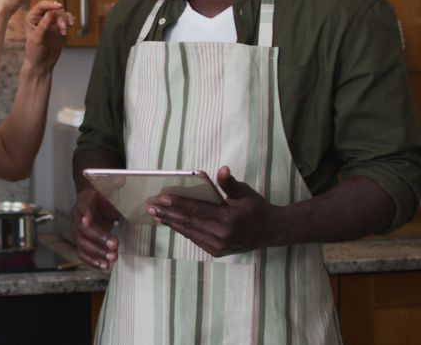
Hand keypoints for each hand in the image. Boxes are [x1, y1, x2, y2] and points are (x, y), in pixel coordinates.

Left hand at [24, 0, 73, 71]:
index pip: (42, 5)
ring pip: (61, 13)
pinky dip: (69, 21)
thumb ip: (43, 25)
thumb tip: (50, 13)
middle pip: (54, 9)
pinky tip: (70, 26)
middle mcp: (40, 17)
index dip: (51, 5)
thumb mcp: (37, 38)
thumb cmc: (34, 52)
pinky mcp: (58, 26)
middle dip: (60, 17)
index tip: (60, 7)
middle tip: (63, 27)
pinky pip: (66, 18)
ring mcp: (50, 22)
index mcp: (31, 17)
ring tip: (64, 31)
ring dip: (65, 20)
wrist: (42, 63)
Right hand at [71, 187, 121, 270]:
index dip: (84, 215)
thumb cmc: (106, 196)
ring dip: (96, 254)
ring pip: (82, 244)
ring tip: (112, 259)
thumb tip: (142, 205)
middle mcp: (77, 216)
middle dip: (99, 240)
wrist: (97, 201)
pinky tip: (104, 266)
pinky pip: (83, 253)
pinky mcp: (82, 241)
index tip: (86, 222)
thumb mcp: (113, 193)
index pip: (82, 208)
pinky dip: (93, 261)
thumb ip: (122, 199)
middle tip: (114, 246)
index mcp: (85, 200)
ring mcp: (77, 230)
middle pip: (83, 231)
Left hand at [147, 166, 285, 256]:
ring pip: (189, 232)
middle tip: (151, 207)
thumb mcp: (246, 192)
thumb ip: (230, 183)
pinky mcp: (216, 251)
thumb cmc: (256, 208)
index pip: (198, 210)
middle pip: (189, 222)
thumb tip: (222, 170)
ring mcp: (218, 246)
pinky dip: (182, 230)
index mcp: (229, 219)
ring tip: (155, 215)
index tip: (162, 197)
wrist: (270, 231)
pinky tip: (171, 222)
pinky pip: (195, 239)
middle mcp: (222, 235)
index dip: (179, 203)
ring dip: (171, 223)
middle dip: (168, 214)